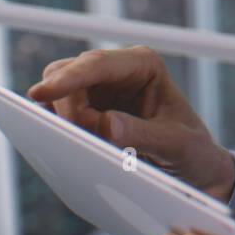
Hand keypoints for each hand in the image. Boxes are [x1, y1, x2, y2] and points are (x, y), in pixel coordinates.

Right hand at [26, 46, 234, 200]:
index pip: (96, 64)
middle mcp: (116, 72)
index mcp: (143, 65)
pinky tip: (73, 147)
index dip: (67, 79)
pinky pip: (57, 117)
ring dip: (63, 123)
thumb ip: (142, 135)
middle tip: (82, 141)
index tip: (41, 93)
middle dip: (65, 108)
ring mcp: (98, 91)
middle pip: (66, 75)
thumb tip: (104, 125)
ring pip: (56, 96)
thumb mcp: (176, 145)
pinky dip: (59, 131)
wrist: (193, 169)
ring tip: (94, 147)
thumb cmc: (191, 150)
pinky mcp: (86, 113)